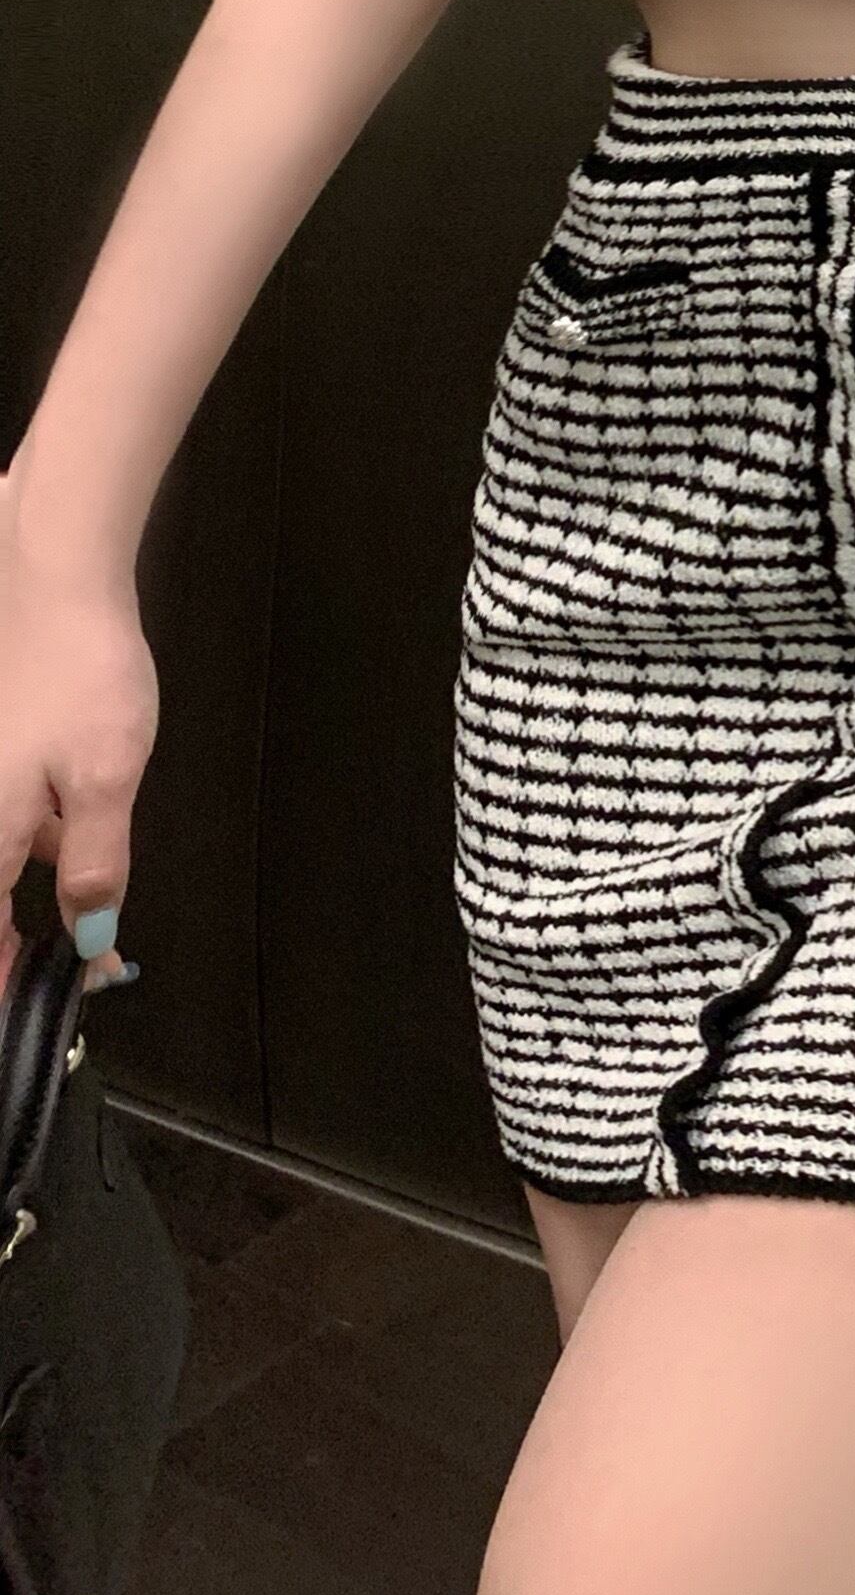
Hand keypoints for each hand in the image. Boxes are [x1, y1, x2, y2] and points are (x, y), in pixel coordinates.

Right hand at [0, 462, 155, 995]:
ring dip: (19, 900)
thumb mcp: (106, 775)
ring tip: (64, 928)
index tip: (31, 1021)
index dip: (9, 990)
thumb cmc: (80, 670)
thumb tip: (90, 938)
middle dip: (13, 949)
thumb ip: (94, 862)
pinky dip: (21, 849)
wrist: (50, 574)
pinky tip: (54, 844)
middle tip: (66, 970)